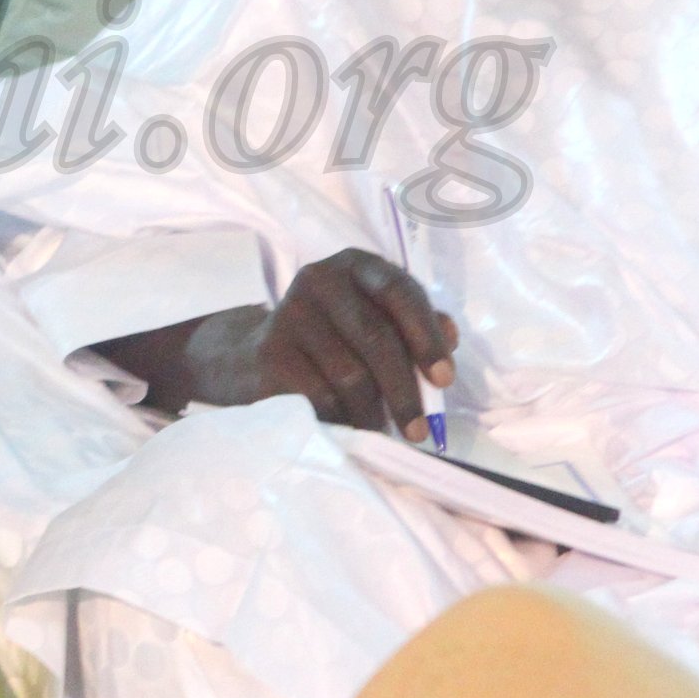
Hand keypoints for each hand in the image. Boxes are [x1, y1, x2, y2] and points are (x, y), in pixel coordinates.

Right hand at [97, 248, 456, 439]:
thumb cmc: (327, 342)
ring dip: (373, 413)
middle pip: (376, 338)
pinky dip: (340, 418)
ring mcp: (290, 312)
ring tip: (381, 432)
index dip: (426, 337)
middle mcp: (320, 278)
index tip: (444, 380)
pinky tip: (346, 428)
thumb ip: (411, 326)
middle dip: (405, 390)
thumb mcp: (369, 322)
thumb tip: (450, 339)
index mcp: (354, 265)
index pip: (400, 292)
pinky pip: (320, 395)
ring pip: (350, 374)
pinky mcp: (270, 350)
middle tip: (419, 430)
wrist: (248, 358)